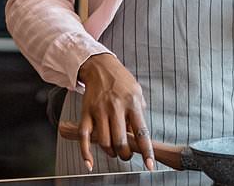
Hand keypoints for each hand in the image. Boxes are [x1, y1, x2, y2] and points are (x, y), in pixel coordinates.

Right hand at [76, 53, 154, 170]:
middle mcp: (116, 109)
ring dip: (110, 153)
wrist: (101, 68)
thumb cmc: (122, 81)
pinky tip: (89, 164)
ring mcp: (100, 111)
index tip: (150, 165)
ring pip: (104, 142)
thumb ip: (139, 112)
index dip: (146, 151)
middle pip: (121, 141)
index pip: (142, 133)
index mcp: (133, 104)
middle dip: (125, 154)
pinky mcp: (86, 113)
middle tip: (125, 155)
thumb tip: (140, 133)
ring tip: (114, 152)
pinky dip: (86, 153)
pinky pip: (84, 137)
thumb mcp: (137, 93)